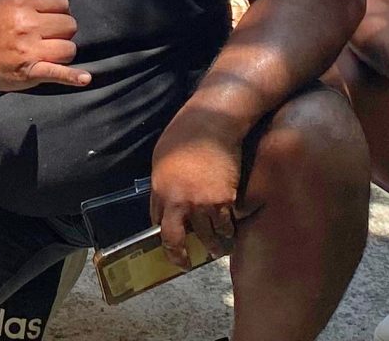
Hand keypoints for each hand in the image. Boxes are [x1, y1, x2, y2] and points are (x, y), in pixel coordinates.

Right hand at [0, 0, 92, 92]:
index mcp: (22, 2)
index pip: (62, 2)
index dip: (58, 9)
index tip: (45, 15)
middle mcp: (26, 25)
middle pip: (68, 25)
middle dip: (62, 29)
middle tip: (46, 33)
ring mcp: (28, 51)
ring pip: (68, 48)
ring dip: (64, 50)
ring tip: (50, 49)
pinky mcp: (29, 72)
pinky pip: (57, 73)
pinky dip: (72, 77)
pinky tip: (85, 78)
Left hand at [147, 107, 243, 265]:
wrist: (212, 124)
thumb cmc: (184, 134)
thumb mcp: (161, 159)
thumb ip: (162, 184)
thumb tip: (165, 200)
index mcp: (160, 191)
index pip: (159, 224)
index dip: (164, 235)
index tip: (170, 242)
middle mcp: (179, 203)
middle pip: (176, 240)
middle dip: (180, 256)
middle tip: (185, 263)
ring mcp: (202, 204)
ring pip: (207, 236)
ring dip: (212, 245)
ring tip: (216, 249)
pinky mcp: (224, 201)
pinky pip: (226, 224)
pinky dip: (228, 230)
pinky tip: (230, 232)